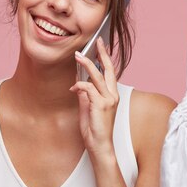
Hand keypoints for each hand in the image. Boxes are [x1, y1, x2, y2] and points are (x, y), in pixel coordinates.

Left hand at [70, 37, 118, 160]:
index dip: (106, 58)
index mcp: (112, 95)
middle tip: (97, 41)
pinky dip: (79, 85)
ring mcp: (108, 99)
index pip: (110, 72)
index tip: (101, 46)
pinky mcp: (101, 104)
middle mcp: (113, 95)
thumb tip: (79, 83)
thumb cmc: (95, 129)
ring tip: (78, 55)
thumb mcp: (88, 108)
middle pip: (109, 68)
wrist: (100, 145)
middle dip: (102, 53)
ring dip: (86, 64)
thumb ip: (85, 94)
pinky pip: (88, 88)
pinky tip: (73, 89)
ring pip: (97, 75)